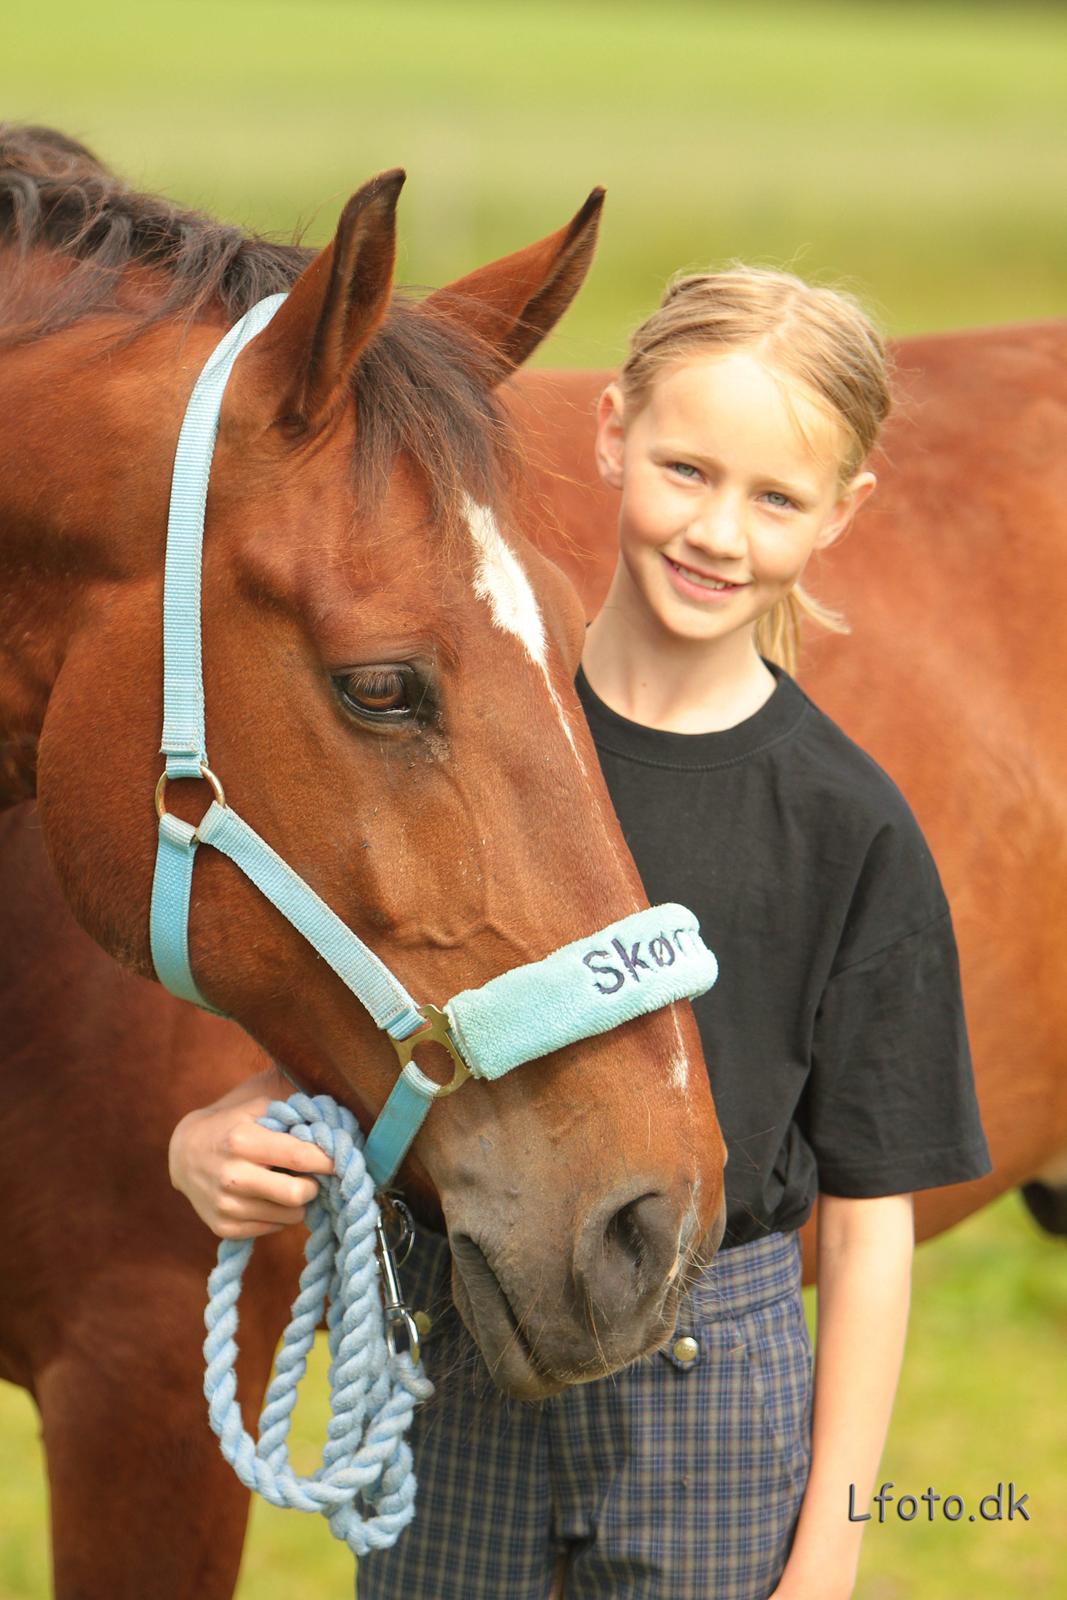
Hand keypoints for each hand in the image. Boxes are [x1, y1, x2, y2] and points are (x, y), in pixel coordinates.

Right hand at [169, 1066, 333, 1237]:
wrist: (184, 1154)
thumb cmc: (232, 1126)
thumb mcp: (256, 1107)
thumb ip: (292, 1114)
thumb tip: (333, 1128)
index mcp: (242, 1141)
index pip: (299, 1156)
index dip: (328, 1160)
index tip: (344, 1160)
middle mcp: (232, 1175)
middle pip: (297, 1194)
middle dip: (314, 1186)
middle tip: (313, 1177)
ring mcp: (226, 1205)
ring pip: (290, 1217)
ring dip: (298, 1202)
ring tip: (287, 1184)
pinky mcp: (224, 1228)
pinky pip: (273, 1228)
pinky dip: (279, 1215)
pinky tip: (269, 1196)